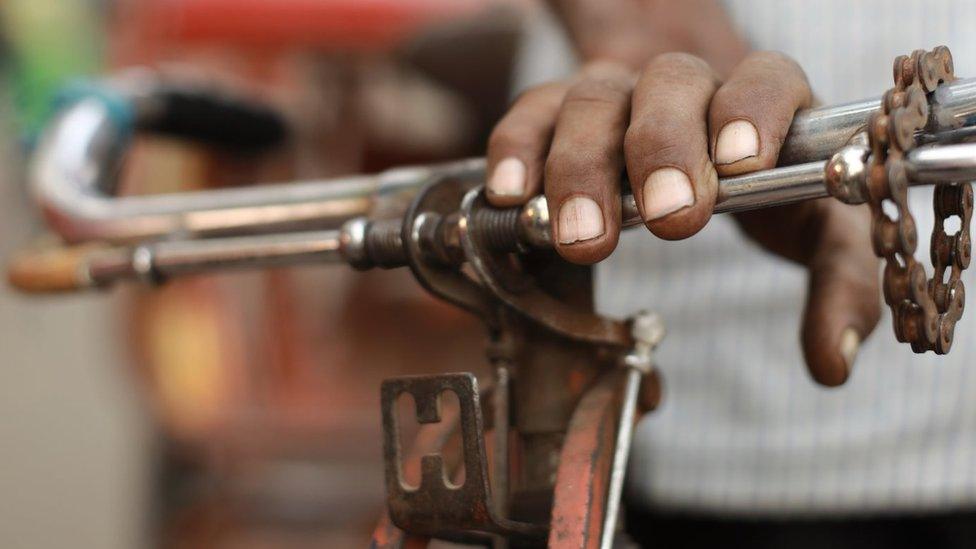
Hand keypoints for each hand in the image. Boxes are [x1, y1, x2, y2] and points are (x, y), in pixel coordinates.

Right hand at [484, 52, 879, 385]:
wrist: (712, 159)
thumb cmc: (775, 195)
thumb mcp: (822, 239)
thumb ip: (840, 288)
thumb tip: (831, 362)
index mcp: (764, 101)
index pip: (763, 77)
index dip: (752, 110)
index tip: (740, 165)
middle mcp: (687, 86)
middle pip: (668, 86)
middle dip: (664, 150)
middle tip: (668, 219)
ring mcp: (621, 96)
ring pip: (592, 101)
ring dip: (582, 167)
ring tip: (580, 237)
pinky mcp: (564, 115)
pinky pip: (532, 113)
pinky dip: (516, 147)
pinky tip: (512, 196)